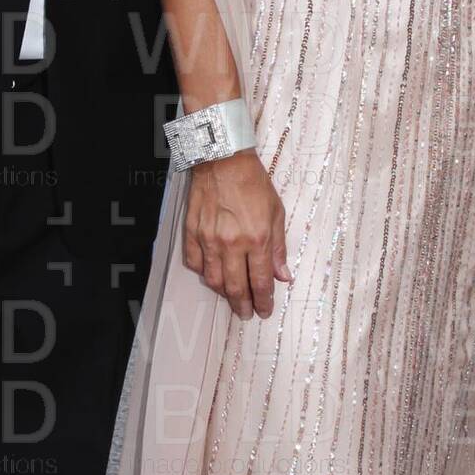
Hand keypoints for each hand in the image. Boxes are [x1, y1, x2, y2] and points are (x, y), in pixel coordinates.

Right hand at [183, 147, 292, 320]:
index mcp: (257, 239)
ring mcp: (209, 240)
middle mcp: (232, 244)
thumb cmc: (253, 183)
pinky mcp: (192, 232)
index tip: (264, 311)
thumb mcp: (276, 213)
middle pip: (235, 287)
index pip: (260, 282)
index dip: (263, 301)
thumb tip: (283, 276)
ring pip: (213, 280)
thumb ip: (278, 247)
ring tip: (231, 298)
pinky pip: (194, 263)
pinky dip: (203, 273)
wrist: (223, 160)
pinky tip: (211, 274)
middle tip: (246, 314)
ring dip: (223, 294)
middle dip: (242, 305)